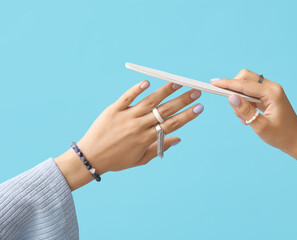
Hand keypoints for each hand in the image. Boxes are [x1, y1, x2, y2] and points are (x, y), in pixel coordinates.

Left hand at [55, 81, 203, 189]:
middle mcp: (138, 126)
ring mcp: (125, 116)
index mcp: (146, 139)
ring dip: (165, 91)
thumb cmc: (117, 160)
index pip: (171, 124)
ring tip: (177, 83)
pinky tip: (147, 82)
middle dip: (182, 100)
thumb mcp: (140, 159)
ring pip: (149, 101)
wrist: (90, 157)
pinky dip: (136, 89)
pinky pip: (126, 97)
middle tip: (195, 91)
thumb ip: (160, 148)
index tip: (199, 107)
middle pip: (164, 111)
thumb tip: (179, 139)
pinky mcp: (113, 109)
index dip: (187, 116)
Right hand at [211, 69, 296, 177]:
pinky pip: (251, 93)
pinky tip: (248, 117)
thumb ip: (245, 111)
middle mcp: (272, 88)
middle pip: (246, 77)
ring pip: (247, 84)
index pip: (244, 84)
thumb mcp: (260, 126)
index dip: (227, 83)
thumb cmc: (281, 136)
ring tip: (244, 118)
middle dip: (233, 87)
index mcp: (272, 93)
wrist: (296, 141)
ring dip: (239, 97)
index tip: (213, 82)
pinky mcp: (268, 96)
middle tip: (229, 104)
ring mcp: (271, 91)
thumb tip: (231, 97)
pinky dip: (245, 101)